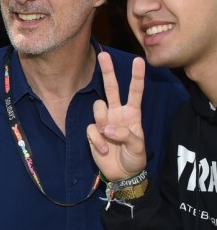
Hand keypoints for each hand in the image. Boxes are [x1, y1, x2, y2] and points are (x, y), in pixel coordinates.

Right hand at [87, 52, 146, 180]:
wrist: (122, 174)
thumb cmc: (135, 159)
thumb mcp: (138, 148)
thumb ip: (126, 135)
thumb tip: (106, 128)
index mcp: (132, 114)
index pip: (135, 92)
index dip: (136, 77)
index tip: (138, 61)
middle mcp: (116, 113)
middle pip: (111, 88)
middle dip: (108, 71)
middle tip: (104, 55)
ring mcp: (103, 121)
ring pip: (98, 108)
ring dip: (103, 122)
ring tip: (109, 138)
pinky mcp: (92, 131)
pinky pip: (91, 129)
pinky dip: (98, 141)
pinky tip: (105, 150)